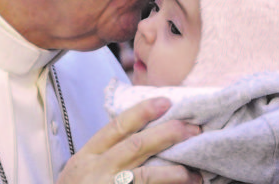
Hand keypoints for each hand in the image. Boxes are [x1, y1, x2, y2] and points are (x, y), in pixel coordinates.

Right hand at [57, 97, 201, 183]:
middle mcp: (98, 170)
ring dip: (174, 173)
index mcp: (88, 156)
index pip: (117, 127)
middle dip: (167, 135)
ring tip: (195, 173)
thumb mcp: (83, 167)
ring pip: (145, 177)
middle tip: (193, 129)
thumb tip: (145, 130)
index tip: (166, 102)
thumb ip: (107, 150)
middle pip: (136, 147)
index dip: (142, 112)